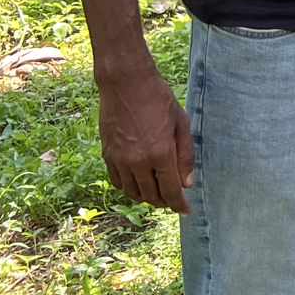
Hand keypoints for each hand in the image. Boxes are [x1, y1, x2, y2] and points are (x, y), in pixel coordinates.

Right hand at [97, 65, 193, 212]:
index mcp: (160, 153)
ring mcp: (120, 160)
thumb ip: (185, 156)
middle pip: (151, 196)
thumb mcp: (181, 124)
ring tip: (158, 194)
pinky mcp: (107, 155)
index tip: (186, 211)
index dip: (179, 205)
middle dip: (165, 202)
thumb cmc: (159, 99)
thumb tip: (187, 183)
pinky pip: (118, 182)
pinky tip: (139, 184)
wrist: (126, 84)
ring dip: (147, 197)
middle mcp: (138, 161)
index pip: (170, 191)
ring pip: (133, 192)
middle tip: (174, 200)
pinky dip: (129, 188)